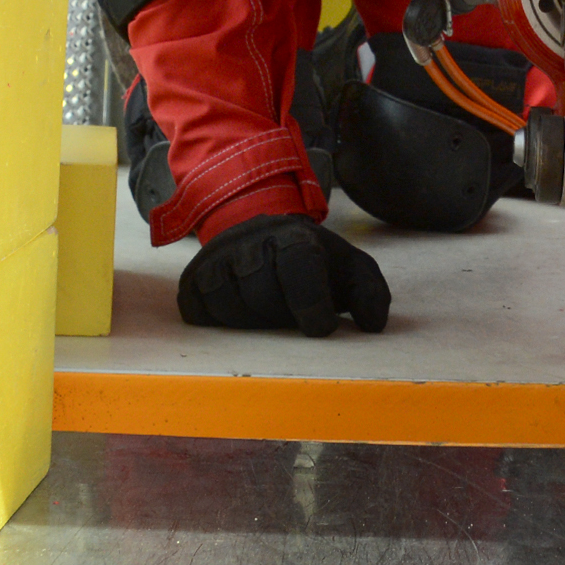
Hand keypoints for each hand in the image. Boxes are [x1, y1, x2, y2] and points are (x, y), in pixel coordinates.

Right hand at [176, 214, 391, 335]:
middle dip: (280, 316)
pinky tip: (238, 311)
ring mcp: (218, 258)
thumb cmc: (313, 262)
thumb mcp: (351, 271)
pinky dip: (217, 320)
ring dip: (250, 321)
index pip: (298, 268)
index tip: (321, 327)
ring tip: (266, 310)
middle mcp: (252, 241)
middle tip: (290, 312)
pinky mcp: (193, 278)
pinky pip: (197, 311)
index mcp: (296, 238)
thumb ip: (371, 294)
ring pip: (227, 304)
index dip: (311, 305)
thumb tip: (371, 325)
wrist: (265, 237)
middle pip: (261, 294)